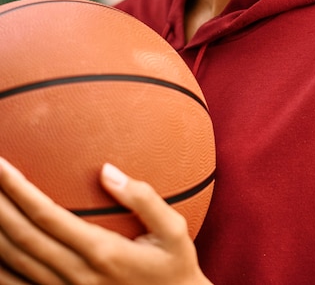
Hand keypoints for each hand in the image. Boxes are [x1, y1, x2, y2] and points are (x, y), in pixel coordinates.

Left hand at [0, 158, 211, 284]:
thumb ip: (144, 198)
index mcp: (102, 251)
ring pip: (14, 262)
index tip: (2, 163)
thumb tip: (107, 170)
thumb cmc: (174, 268)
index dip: (18, 189)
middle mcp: (76, 275)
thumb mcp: (174, 231)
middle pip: (22, 237)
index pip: (46, 215)